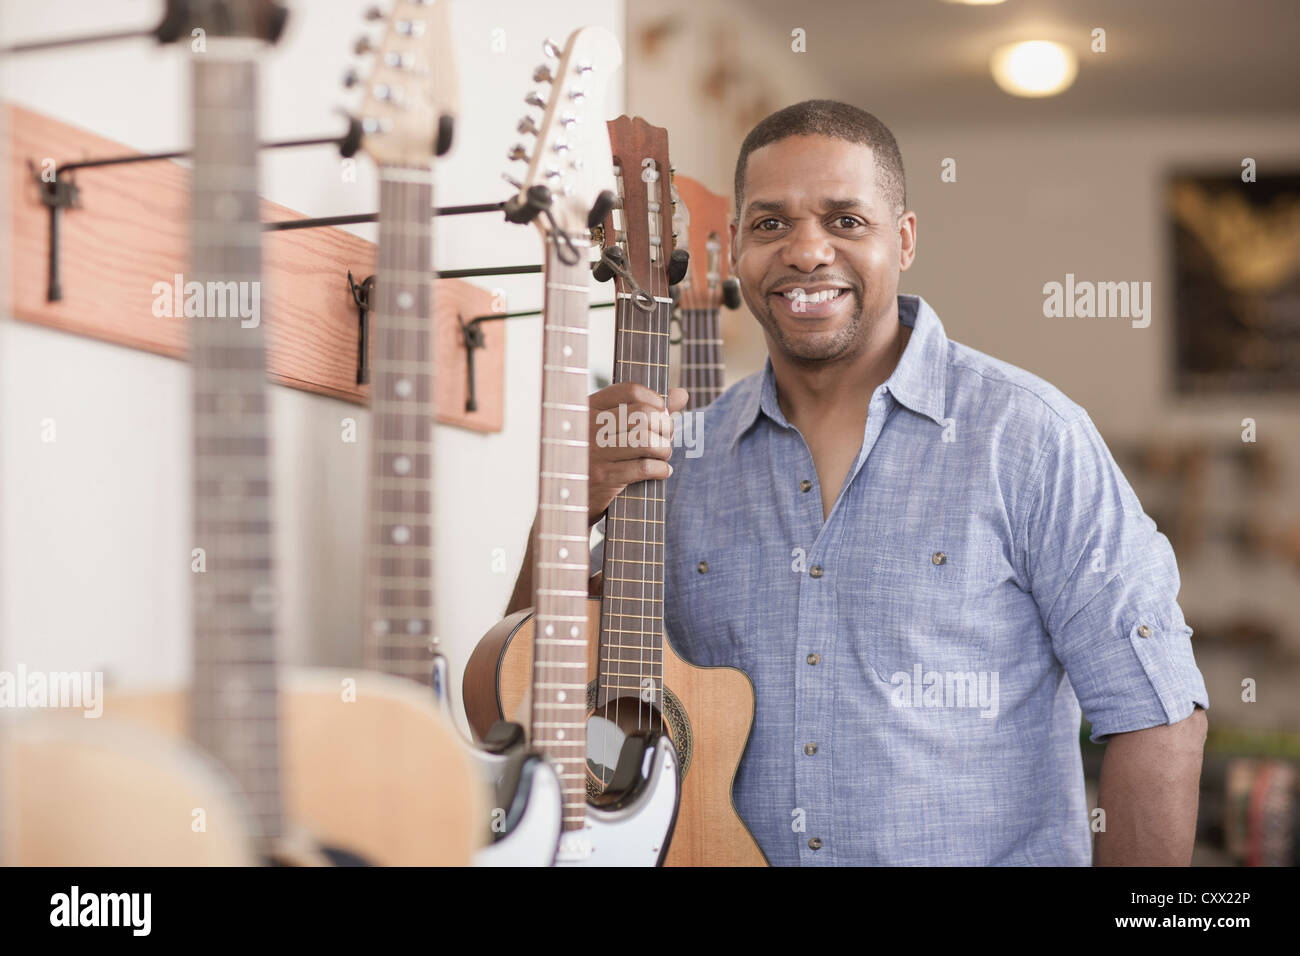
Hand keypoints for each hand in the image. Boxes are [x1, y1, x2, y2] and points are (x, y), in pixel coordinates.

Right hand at [587, 383, 687, 525]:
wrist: (571, 498)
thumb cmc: (599, 457)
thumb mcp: (612, 428)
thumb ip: (648, 410)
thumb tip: (682, 394)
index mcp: (589, 409)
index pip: (630, 391)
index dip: (655, 400)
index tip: (662, 413)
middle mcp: (589, 427)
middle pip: (642, 415)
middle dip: (665, 426)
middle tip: (667, 436)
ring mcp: (595, 453)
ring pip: (645, 441)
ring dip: (664, 448)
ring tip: (663, 454)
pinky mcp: (604, 479)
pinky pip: (643, 468)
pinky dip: (661, 469)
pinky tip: (662, 471)